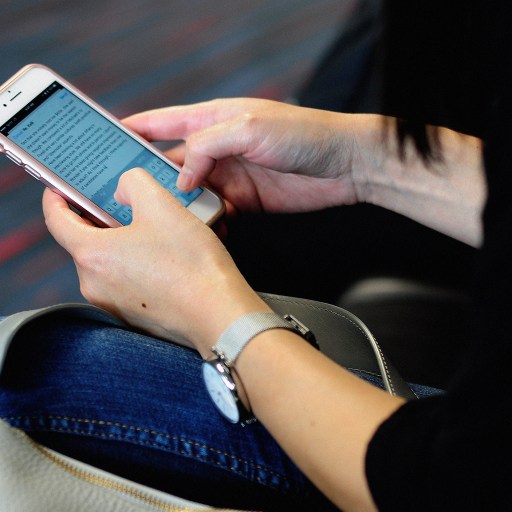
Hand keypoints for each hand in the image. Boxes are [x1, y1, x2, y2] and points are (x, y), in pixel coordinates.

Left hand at [42, 169, 269, 355]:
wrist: (219, 314)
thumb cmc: (191, 265)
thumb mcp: (161, 205)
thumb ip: (133, 183)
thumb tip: (123, 190)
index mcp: (92, 255)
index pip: (56, 220)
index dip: (56, 197)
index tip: (61, 187)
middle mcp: (94, 284)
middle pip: (86, 240)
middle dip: (102, 218)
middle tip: (127, 204)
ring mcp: (113, 303)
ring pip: (110, 261)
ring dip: (125, 242)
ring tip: (157, 231)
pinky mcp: (134, 315)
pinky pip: (127, 280)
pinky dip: (138, 264)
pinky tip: (166, 258)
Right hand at [123, 98, 364, 213]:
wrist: (344, 166)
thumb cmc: (303, 135)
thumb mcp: (248, 128)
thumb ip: (207, 147)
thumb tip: (181, 176)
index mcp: (214, 120)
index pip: (165, 122)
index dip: (136, 130)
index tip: (108, 140)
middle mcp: (219, 148)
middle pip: (173, 163)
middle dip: (151, 177)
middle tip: (126, 195)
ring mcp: (231, 176)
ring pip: (191, 193)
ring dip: (179, 206)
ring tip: (162, 219)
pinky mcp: (245, 200)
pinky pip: (215, 212)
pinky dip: (205, 221)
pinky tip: (199, 229)